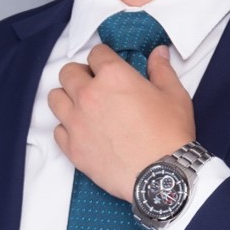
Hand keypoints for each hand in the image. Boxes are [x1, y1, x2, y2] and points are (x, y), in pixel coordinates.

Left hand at [49, 44, 195, 200]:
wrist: (161, 176)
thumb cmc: (170, 135)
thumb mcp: (174, 95)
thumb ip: (162, 70)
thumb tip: (159, 53)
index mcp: (113, 76)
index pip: (96, 53)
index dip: (104, 58)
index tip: (109, 66)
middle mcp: (89, 95)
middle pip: (68, 72)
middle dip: (81, 74)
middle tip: (95, 85)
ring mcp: (76, 122)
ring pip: (55, 98)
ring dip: (67, 98)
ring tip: (83, 106)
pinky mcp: (73, 147)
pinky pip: (57, 130)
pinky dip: (67, 128)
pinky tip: (83, 131)